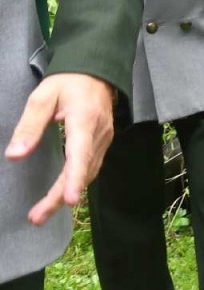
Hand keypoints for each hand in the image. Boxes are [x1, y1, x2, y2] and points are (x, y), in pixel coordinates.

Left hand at [5, 73, 115, 224]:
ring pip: (88, 172)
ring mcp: (104, 139)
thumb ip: (29, 126)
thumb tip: (15, 155)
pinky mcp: (103, 143)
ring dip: (65, 194)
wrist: (97, 71)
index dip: (74, 178)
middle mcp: (99, 134)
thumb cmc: (68, 82)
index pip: (80, 154)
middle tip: (36, 218)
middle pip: (82, 171)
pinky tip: (61, 194)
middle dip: (59, 197)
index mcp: (84, 120)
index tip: (68, 200)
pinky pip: (91, 167)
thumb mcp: (42, 96)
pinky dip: (76, 183)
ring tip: (42, 213)